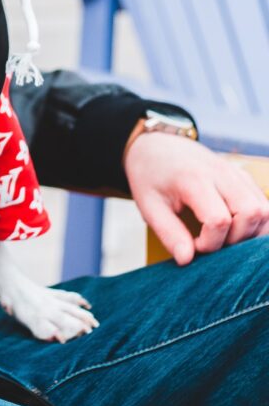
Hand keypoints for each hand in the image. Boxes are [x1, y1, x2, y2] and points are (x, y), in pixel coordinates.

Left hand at [124, 132, 268, 264]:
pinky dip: (255, 222)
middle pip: (251, 213)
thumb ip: (169, 233)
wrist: (155, 145)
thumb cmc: (149, 176)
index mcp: (193, 179)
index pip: (219, 220)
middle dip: (236, 239)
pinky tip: (233, 227)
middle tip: (211, 242)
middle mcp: (220, 173)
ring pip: (264, 210)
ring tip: (222, 236)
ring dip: (249, 232)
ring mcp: (235, 173)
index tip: (194, 245)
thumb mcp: (148, 205)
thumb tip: (186, 260)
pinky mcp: (243, 176)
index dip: (211, 243)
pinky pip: (263, 203)